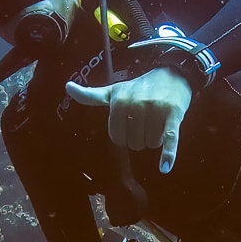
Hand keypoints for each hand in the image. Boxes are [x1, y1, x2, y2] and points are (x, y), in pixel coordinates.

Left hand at [66, 67, 191, 172]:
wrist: (173, 74)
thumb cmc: (140, 87)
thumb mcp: (115, 91)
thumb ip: (91, 95)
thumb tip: (67, 87)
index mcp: (119, 100)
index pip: (116, 137)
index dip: (124, 135)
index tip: (130, 123)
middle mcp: (136, 104)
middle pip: (134, 143)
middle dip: (140, 138)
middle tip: (146, 122)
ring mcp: (156, 110)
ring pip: (151, 144)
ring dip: (155, 139)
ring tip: (157, 123)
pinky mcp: (173, 115)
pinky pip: (170, 139)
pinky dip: (168, 154)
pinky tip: (164, 167)